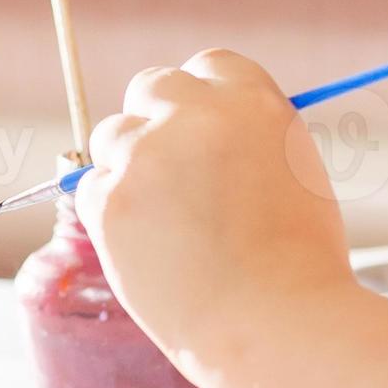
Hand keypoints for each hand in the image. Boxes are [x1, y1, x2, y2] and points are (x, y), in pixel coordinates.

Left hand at [74, 49, 361, 358]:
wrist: (271, 323)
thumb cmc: (296, 261)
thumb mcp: (294, 172)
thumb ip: (249, 135)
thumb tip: (207, 122)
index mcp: (253, 100)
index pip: (208, 65)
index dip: (201, 99)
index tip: (198, 126)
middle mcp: (195, 115)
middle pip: (150, 87)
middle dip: (155, 121)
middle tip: (169, 172)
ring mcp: (145, 155)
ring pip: (111, 136)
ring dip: (127, 166)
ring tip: (166, 222)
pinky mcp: (107, 200)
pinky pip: (91, 189)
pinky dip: (110, 213)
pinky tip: (148, 247)